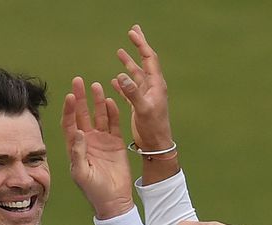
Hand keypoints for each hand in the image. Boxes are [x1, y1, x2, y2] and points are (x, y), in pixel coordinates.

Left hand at [61, 77, 133, 218]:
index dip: (69, 110)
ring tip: (96, 86)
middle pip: (82, 114)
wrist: (113, 200)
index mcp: (75, 147)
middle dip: (81, 98)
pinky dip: (113, 113)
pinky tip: (112, 101)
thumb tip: (78, 131)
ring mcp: (102, 140)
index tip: (70, 96)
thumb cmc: (93, 190)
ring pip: (98, 116)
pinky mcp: (116, 143)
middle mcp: (87, 140)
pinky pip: (114, 124)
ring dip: (97, 102)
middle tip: (79, 81)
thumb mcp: (81, 173)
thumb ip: (78, 152)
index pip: (69, 123)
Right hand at [111, 24, 172, 150]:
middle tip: (132, 32)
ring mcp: (146, 96)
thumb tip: (121, 75)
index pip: (149, 59)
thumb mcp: (143, 110)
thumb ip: (132, 93)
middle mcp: (152, 88)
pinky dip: (123, 83)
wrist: (156, 145)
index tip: (132, 33)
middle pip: (145, 62)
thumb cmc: (153, 128)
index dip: (141, 45)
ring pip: (136, 75)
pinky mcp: (140, 105)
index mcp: (156, 85)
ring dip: (129, 63)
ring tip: (120, 51)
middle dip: (138, 47)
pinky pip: (130, 90)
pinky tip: (115, 79)